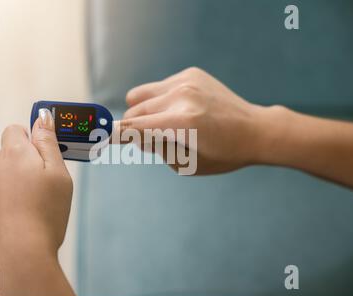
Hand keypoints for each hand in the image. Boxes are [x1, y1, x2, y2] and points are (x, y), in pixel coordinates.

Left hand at [0, 109, 75, 295]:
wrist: (18, 259)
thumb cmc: (44, 215)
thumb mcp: (58, 174)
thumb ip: (48, 142)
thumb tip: (42, 118)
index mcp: (13, 154)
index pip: (17, 130)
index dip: (34, 138)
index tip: (48, 150)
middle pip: (11, 157)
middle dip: (28, 166)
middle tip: (48, 186)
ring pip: (3, 181)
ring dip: (18, 187)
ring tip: (37, 209)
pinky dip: (8, 207)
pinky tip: (23, 222)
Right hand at [119, 67, 278, 174]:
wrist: (254, 130)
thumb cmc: (223, 155)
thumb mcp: (186, 164)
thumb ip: (155, 147)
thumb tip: (132, 132)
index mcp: (183, 124)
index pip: (134, 128)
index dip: (113, 136)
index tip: (98, 138)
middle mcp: (182, 97)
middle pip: (134, 113)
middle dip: (134, 129)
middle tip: (152, 140)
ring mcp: (186, 81)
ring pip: (139, 97)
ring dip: (144, 113)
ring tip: (166, 123)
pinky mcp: (190, 73)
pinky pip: (157, 88)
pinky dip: (160, 101)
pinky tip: (181, 109)